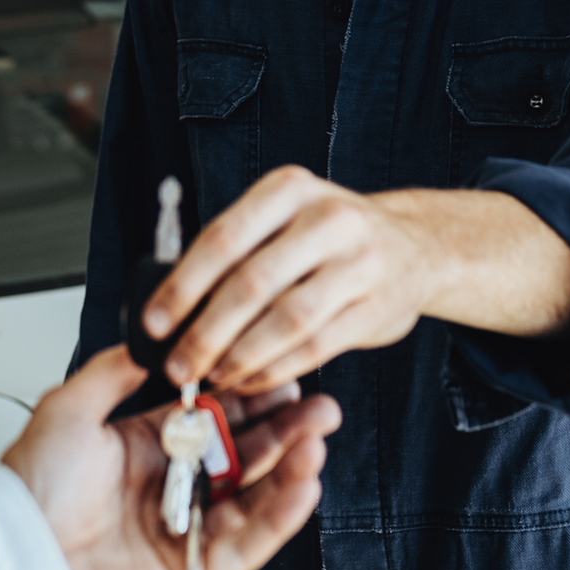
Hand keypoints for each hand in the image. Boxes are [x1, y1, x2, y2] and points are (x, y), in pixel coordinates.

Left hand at [2, 345, 340, 569]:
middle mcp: (170, 488)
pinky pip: (249, 544)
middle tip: (320, 407)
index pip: (214, 419)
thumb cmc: (30, 490)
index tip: (283, 375)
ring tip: (317, 438)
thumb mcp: (69, 407)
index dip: (252, 399)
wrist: (17, 557)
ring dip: (291, 467)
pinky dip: (281, 515)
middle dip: (285, 429)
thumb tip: (149, 336)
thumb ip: (114, 370)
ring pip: (254, 498)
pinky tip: (304, 484)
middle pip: (244, 456)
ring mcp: (185, 531)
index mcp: (143, 448)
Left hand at [144, 166, 433, 393]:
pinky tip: (249, 380)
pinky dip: (275, 369)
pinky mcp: (375, 308)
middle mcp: (326, 219)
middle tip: (177, 367)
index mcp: (289, 190)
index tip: (153, 323)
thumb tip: (171, 304)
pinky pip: (315, 348)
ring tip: (211, 378)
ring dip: (240, 357)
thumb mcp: (286, 215)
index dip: (183, 285)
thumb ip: (237, 249)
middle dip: (205, 333)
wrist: (416, 246)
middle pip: (251, 284)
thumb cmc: (329, 236)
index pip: (223, 238)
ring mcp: (357, 263)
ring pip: (285, 321)